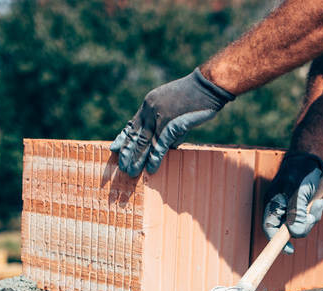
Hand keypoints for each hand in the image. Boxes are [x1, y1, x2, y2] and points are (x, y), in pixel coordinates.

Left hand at [110, 68, 233, 175]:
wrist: (207, 86)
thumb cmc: (194, 96)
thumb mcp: (171, 104)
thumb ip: (163, 121)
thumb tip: (163, 143)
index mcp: (148, 104)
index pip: (132, 124)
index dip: (123, 138)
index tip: (115, 149)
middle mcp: (149, 110)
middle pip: (136, 136)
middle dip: (128, 153)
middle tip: (121, 167)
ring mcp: (159, 117)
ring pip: (145, 142)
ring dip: (137, 159)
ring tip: (131, 172)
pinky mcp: (170, 123)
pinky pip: (160, 145)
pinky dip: (155, 158)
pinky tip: (151, 168)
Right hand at [262, 151, 322, 253]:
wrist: (311, 158)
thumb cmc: (302, 171)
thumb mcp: (300, 192)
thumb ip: (297, 213)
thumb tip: (295, 233)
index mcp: (273, 204)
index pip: (270, 228)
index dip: (277, 242)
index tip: (290, 251)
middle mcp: (279, 208)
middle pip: (288, 229)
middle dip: (305, 224)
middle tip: (315, 212)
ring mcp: (289, 208)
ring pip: (300, 224)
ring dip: (312, 217)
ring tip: (320, 202)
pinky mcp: (299, 207)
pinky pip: (306, 218)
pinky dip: (315, 213)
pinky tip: (319, 201)